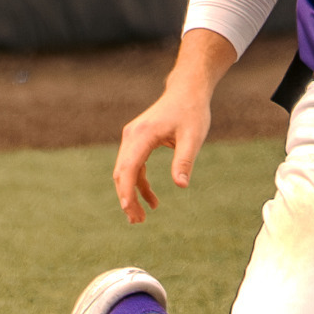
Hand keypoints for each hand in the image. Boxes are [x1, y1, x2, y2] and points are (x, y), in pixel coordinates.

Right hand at [112, 29, 235, 222]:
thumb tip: (181, 185)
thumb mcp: (193, 137)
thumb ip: (185, 160)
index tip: (129, 210)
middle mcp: (131, 136)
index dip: (126, 191)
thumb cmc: (192, 112)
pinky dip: (138, 183)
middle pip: (121, 173)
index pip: (128, 168)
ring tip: (141, 217)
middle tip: (137, 222)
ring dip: (131, 194)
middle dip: (126, 198)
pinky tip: (151, 199)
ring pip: (124, 172)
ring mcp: (132, 138)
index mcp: (142, 135)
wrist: (187, 91)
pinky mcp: (137, 140)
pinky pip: (133, 166)